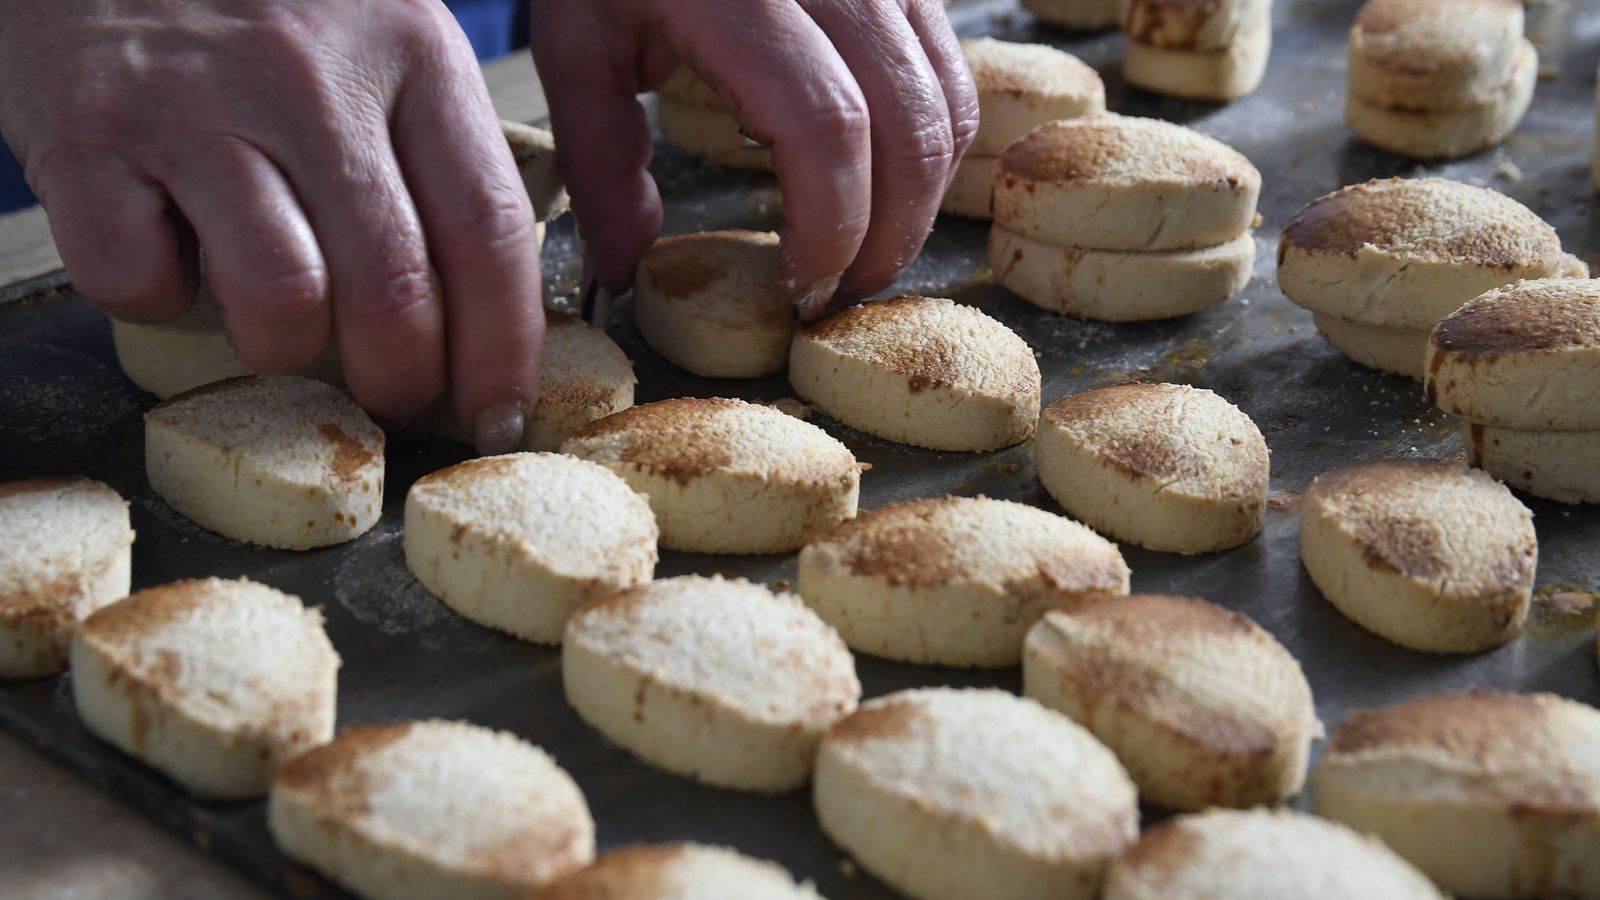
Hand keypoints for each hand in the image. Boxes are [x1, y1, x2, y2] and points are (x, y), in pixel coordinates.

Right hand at [0, 0, 543, 453]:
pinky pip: (142, 285)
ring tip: (273, 310)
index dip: (504, 348)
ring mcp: (197, 104)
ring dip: (283, 347)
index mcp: (413, 52)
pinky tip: (168, 246)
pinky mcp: (88, 133)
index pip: (491, 231)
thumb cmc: (265, 7)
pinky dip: (156, 298)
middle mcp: (312, 78)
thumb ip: (439, 157)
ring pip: (283, 305)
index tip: (499, 414)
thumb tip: (492, 319)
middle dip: (405, 382)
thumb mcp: (385, 43)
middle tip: (394, 395)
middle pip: (396, 292)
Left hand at [532, 0, 978, 318]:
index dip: (830, 225)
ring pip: (948, 105)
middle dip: (886, 236)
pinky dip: (930, 148)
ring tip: (862, 253)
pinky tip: (881, 188)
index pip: (827, 127)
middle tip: (837, 295)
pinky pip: (953, 74)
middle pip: (908, 127)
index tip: (797, 285)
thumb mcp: (577, 45)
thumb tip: (624, 270)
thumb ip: (600, 163)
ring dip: (920, 202)